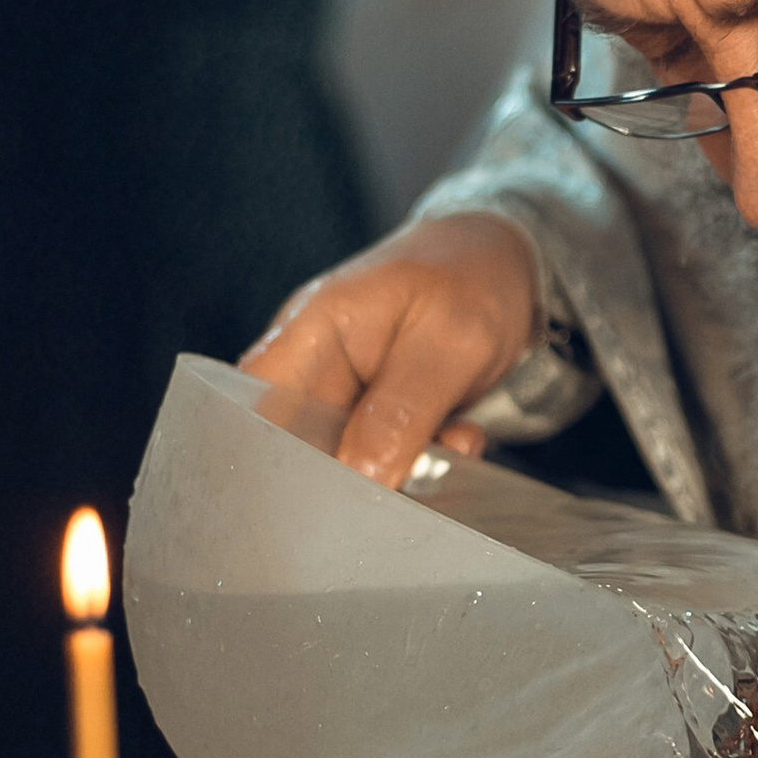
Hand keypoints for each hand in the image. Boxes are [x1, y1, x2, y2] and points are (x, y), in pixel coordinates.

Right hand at [243, 212, 543, 483]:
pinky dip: (420, 464)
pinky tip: (458, 442)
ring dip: (402, 472)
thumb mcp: (451, 340)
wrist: (500, 262)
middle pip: (298, 448)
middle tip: (417, 476)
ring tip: (455, 443)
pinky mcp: (371, 416)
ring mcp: (340, 393)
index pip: (257, 410)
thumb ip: (404, 410)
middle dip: (358, 476)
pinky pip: (380, 460)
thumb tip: (363, 476)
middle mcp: (311, 366)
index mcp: (311, 331)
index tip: (336, 495)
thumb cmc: (470, 279)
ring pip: (345, 463)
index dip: (280, 462)